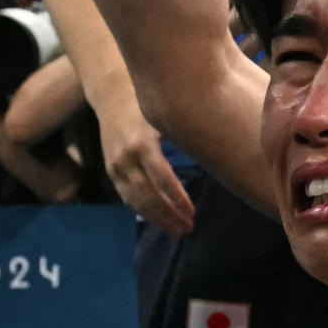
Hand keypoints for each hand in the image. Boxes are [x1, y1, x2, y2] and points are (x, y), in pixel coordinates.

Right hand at [98, 105, 196, 235]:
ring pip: (136, 201)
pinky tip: (159, 219)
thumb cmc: (148, 105)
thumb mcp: (163, 118)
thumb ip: (184, 137)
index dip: (177, 199)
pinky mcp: (111, 171)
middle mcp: (126, 158)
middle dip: (169, 215)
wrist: (112, 96)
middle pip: (148, 196)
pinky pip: (127, 197)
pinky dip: (143, 211)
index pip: (161, 179)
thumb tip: (216, 155)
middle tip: (189, 228)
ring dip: (157, 219)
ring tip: (177, 231)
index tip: (192, 213)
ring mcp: (116, 167)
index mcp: (142, 144)